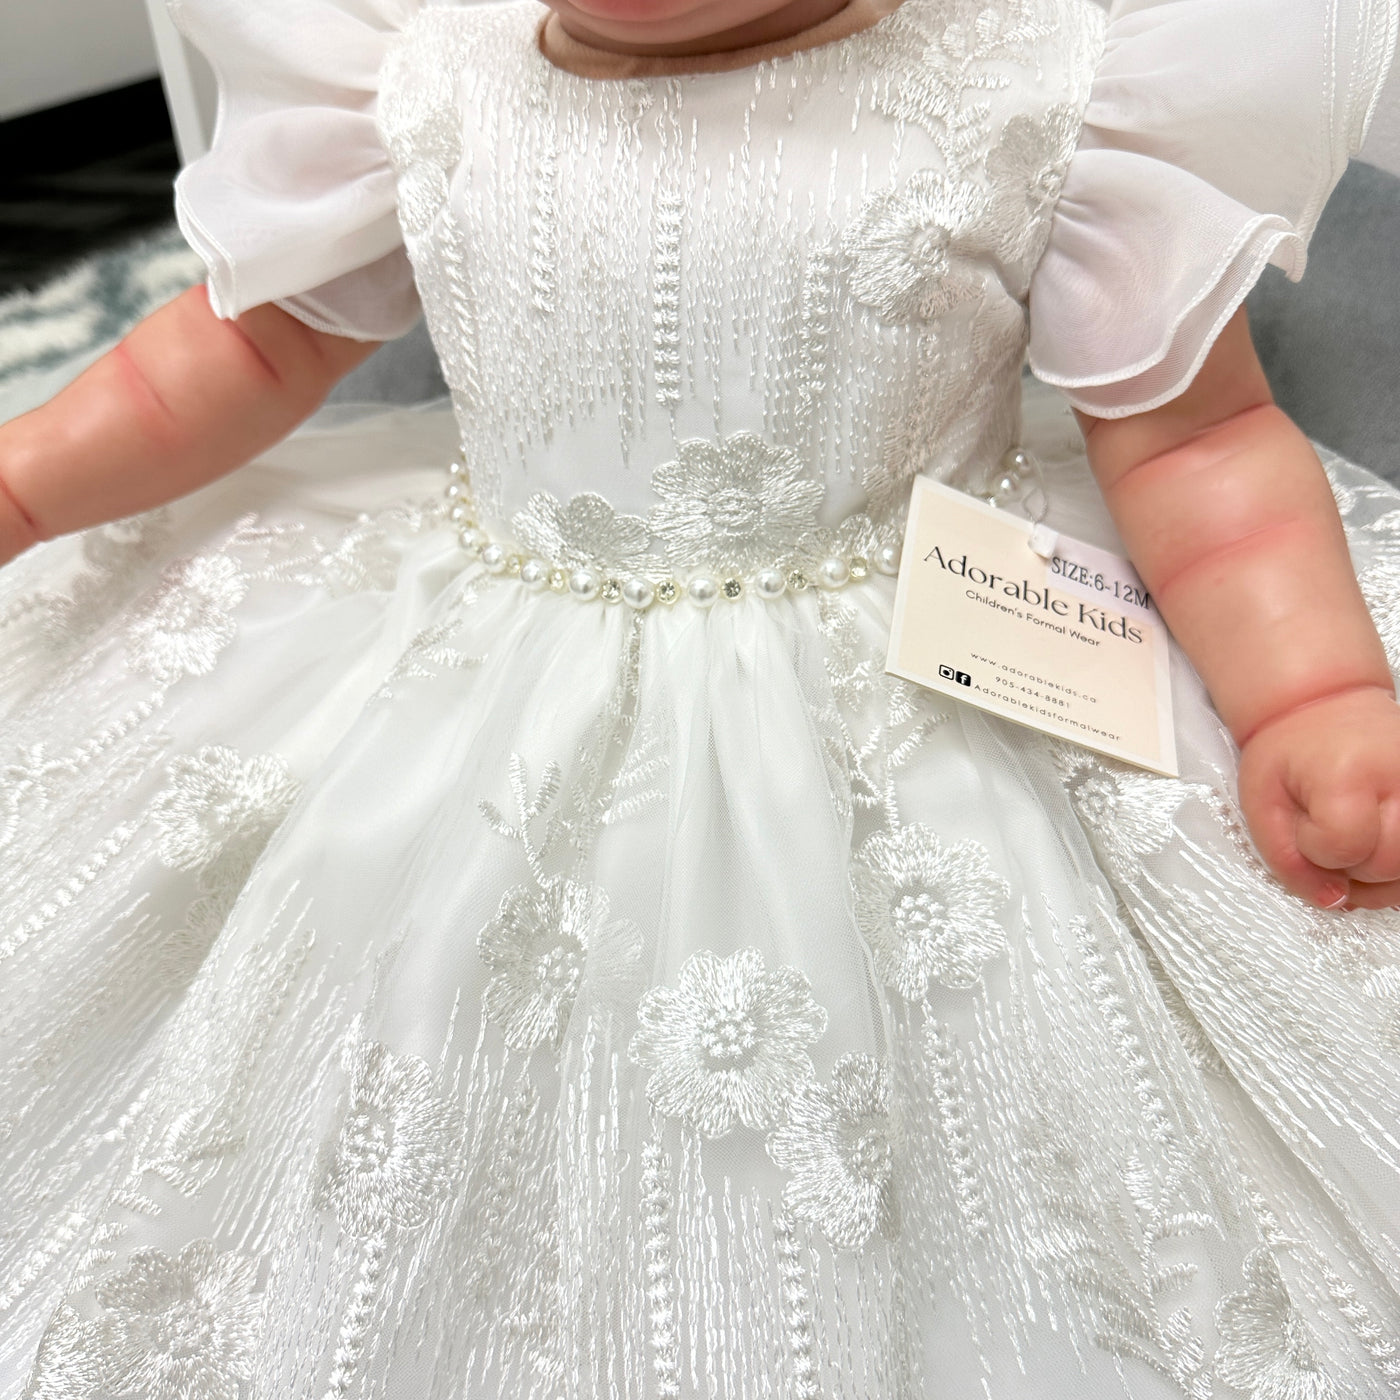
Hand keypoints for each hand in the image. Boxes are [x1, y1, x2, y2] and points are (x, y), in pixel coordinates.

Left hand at [1238, 685, 1399, 909]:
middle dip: (1351, 866)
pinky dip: (1398, 868)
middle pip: (1389, 863)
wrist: (1326, 707)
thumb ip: (1289, 860)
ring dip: (1380, 874)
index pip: (1343, 845)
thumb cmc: (1290, 752)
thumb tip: (1333, 901)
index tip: (1304, 824)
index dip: (1315, 848)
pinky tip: (1376, 847)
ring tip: (1354, 841)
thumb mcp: (1263, 804)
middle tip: (1328, 835)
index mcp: (1349, 771)